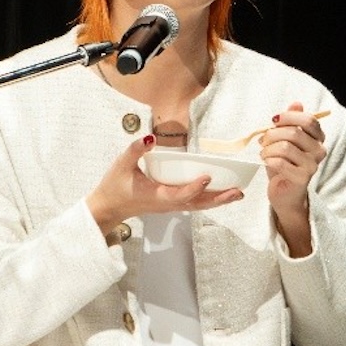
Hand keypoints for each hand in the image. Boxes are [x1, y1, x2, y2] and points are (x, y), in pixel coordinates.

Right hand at [86, 135, 244, 235]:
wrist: (109, 208)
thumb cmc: (114, 187)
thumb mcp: (121, 165)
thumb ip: (135, 150)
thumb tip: (150, 138)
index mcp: (155, 196)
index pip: (178, 195)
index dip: (193, 187)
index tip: (207, 177)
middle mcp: (166, 204)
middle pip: (196, 204)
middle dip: (217, 199)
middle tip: (237, 192)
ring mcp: (170, 206)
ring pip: (197, 205)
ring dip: (217, 200)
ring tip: (237, 194)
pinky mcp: (170, 204)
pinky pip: (193, 204)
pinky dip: (209, 199)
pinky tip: (221, 194)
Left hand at [258, 102, 326, 236]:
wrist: (286, 192)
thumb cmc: (285, 163)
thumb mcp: (287, 139)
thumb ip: (292, 122)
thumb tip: (297, 103)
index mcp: (318, 138)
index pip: (309, 120)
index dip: (289, 117)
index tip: (274, 120)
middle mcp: (319, 151)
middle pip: (294, 133)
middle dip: (273, 134)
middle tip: (263, 140)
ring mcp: (312, 166)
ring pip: (285, 147)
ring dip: (268, 148)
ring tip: (264, 152)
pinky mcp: (302, 179)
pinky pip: (280, 163)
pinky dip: (268, 160)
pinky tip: (266, 161)